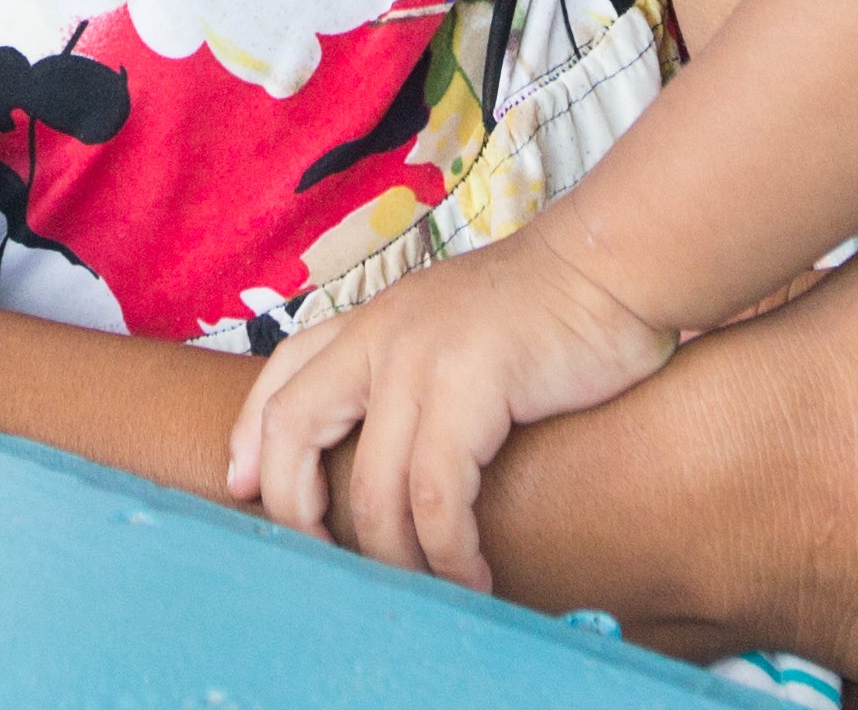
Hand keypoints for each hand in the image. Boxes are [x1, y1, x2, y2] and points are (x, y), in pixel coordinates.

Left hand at [230, 230, 677, 591]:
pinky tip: (472, 574)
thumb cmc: (547, 310)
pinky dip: (449, 550)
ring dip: (395, 557)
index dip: (251, 437)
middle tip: (326, 565)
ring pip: (373, 487)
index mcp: (374, 318)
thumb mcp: (453, 324)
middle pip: (295, 430)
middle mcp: (383, 332)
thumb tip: (389, 441)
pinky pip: (437, 494)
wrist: (613, 266)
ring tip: (425, 591)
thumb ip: (411, 366)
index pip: (282, 375)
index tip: (244, 490)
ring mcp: (422, 356)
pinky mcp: (471, 382)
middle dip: (295, 510)